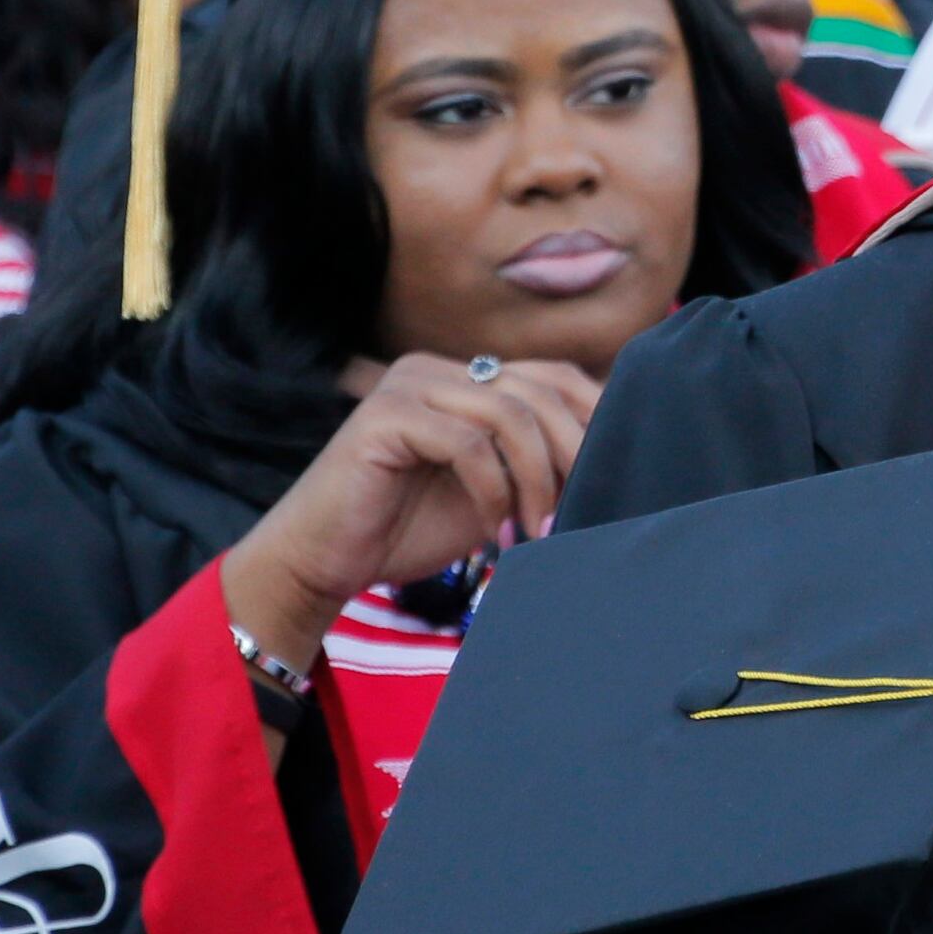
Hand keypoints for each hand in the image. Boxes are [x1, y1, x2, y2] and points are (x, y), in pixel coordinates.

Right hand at [220, 354, 597, 670]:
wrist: (321, 565)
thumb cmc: (405, 531)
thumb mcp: (491, 493)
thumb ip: (535, 466)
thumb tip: (611, 457)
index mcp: (466, 376)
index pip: (555, 377)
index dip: (592, 420)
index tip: (612, 475)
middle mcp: (438, 368)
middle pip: (541, 388)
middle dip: (573, 452)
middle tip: (581, 509)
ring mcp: (408, 385)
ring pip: (511, 413)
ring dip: (537, 478)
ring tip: (539, 530)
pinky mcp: (385, 416)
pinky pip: (468, 443)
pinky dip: (494, 490)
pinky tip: (496, 530)